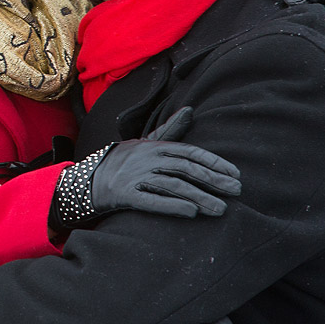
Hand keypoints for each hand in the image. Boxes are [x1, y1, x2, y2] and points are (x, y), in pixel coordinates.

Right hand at [50, 107, 241, 229]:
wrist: (88, 179)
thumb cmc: (124, 161)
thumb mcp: (145, 142)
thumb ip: (170, 130)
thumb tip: (190, 110)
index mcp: (153, 146)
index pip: (189, 152)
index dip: (213, 162)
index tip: (235, 173)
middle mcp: (146, 159)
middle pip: (185, 168)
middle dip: (213, 180)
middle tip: (236, 191)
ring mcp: (135, 177)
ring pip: (172, 186)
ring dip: (199, 197)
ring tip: (221, 209)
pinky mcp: (125, 195)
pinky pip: (150, 201)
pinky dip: (171, 206)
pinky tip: (191, 213)